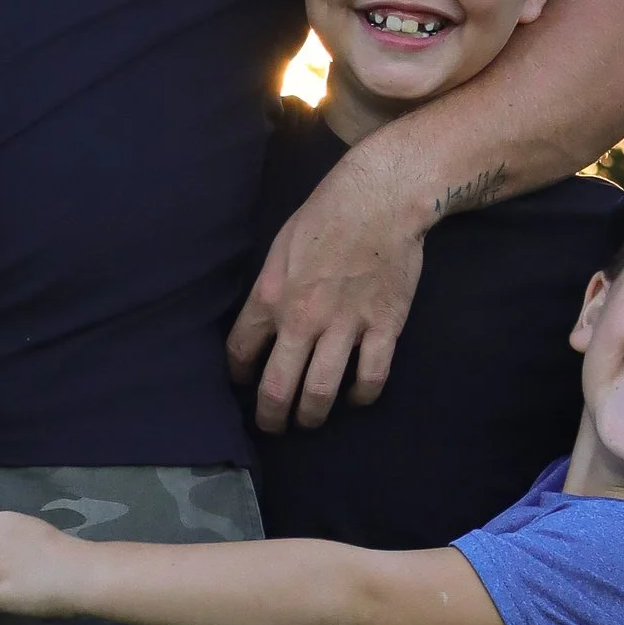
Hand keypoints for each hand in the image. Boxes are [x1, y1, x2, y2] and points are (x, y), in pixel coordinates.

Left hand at [226, 158, 427, 429]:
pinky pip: (370, 379)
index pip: (240, 352)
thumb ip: (270, 288)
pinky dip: (361, 397)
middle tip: (273, 426)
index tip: (244, 383)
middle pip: (277, 388)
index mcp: (270, 296)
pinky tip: (355, 398)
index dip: (239, 376)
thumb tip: (262, 324)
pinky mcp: (384, 328)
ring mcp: (345, 326)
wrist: (381, 198)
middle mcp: (302, 319)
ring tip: (310, 420)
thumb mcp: (281, 247)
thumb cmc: (326, 214)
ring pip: (320, 393)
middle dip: (271, 417)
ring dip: (312, 416)